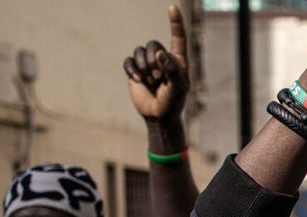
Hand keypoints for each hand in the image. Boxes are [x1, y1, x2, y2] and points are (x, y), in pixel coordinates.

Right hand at [123, 5, 189, 122]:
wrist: (158, 115)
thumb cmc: (173, 102)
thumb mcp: (178, 87)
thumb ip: (172, 69)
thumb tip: (160, 53)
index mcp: (177, 59)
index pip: (177, 37)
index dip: (175, 22)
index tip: (172, 7)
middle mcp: (162, 58)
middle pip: (152, 44)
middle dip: (152, 60)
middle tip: (158, 78)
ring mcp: (147, 63)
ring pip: (139, 51)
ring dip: (143, 66)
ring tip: (150, 81)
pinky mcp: (135, 70)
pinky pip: (128, 61)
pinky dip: (132, 70)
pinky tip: (138, 81)